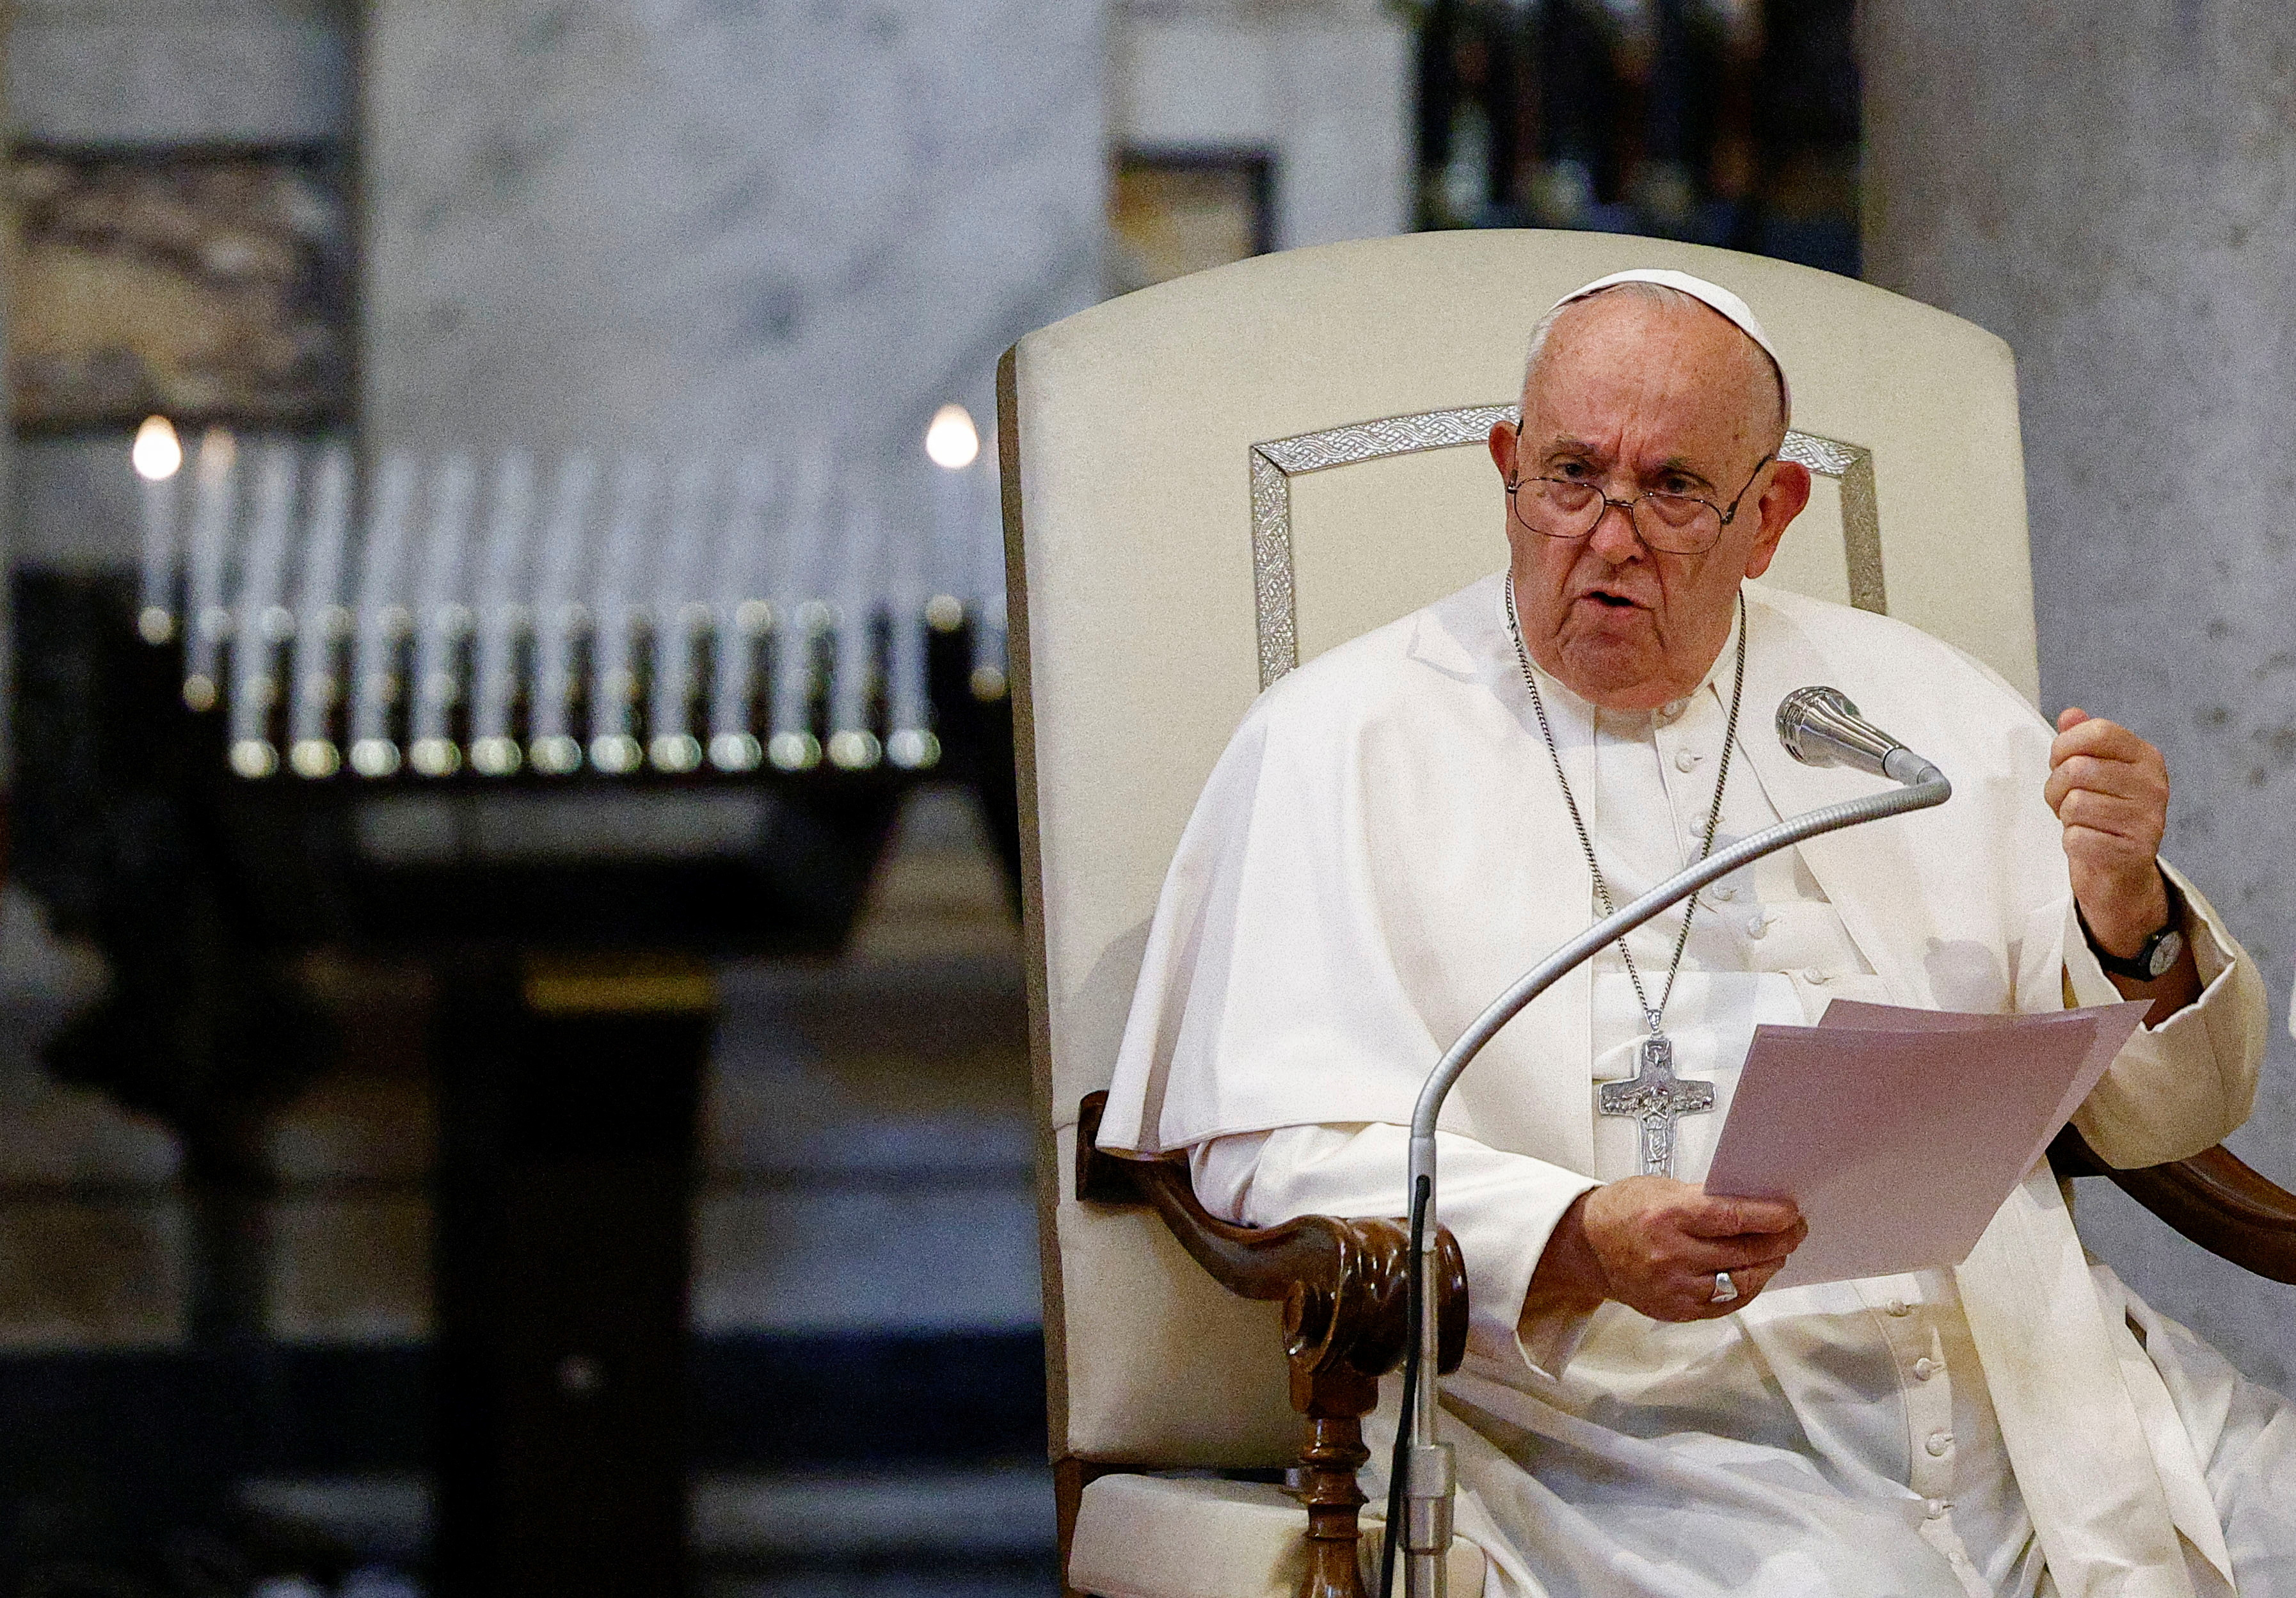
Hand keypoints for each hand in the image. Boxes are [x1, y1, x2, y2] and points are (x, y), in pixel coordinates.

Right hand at [1527, 1177, 1805, 1322]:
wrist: (1586, 1247)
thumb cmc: (1623, 1211)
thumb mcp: (1663, 1189)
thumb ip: (1707, 1200)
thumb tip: (1755, 1206)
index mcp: (1667, 1216)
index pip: (1732, 1218)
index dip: (1770, 1217)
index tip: (1792, 1214)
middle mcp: (1670, 1255)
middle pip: (1743, 1252)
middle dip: (1779, 1241)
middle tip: (1794, 1231)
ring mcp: (1673, 1287)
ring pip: (1740, 1282)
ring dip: (1766, 1267)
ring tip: (1776, 1253)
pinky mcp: (1675, 1310)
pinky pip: (1725, 1303)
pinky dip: (1745, 1288)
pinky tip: (1753, 1275)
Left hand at [2045, 708, 2170, 956]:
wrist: (2120, 873)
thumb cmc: (2103, 815)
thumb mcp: (2095, 772)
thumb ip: (2083, 741)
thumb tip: (2071, 715)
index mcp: (2147, 758)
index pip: (2097, 732)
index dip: (2064, 746)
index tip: (2061, 762)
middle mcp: (2154, 786)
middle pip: (2077, 769)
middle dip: (2057, 787)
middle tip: (2068, 801)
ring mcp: (2147, 820)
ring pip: (2074, 804)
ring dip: (2064, 816)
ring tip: (2081, 822)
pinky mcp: (2132, 853)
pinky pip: (2076, 837)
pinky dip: (2072, 842)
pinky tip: (2089, 843)